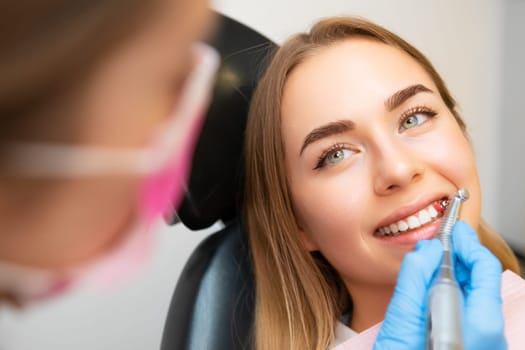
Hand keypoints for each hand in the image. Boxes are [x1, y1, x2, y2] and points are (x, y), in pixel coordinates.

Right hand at [373, 221, 505, 349]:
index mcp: (479, 323)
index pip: (484, 267)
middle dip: (457, 256)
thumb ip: (414, 280)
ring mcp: (484, 342)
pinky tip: (429, 291)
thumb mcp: (401, 322)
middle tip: (437, 242)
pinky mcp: (473, 345)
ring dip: (451, 275)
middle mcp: (489, 334)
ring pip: (472, 294)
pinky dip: (450, 294)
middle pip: (480, 279)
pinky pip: (467, 311)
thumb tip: (426, 249)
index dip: (467, 242)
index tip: (453, 228)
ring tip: (429, 264)